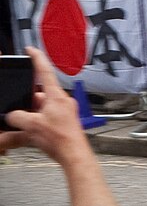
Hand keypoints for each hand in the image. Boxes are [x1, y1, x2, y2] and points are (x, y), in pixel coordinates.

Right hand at [0, 47, 89, 165]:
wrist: (74, 154)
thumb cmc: (60, 138)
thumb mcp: (32, 126)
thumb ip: (18, 118)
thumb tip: (13, 116)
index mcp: (56, 96)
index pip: (45, 71)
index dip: (37, 59)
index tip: (31, 50)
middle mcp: (61, 102)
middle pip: (39, 95)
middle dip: (27, 101)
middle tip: (18, 110)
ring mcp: (63, 113)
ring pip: (41, 110)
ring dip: (30, 116)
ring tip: (23, 127)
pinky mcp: (63, 124)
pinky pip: (45, 120)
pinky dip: (35, 125)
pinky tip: (28, 136)